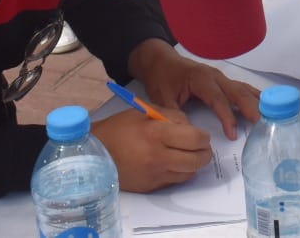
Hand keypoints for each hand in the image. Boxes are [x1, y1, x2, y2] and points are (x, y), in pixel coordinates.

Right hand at [92, 109, 213, 191]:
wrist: (95, 153)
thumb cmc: (120, 128)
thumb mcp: (145, 112)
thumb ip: (172, 117)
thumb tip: (192, 128)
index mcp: (156, 134)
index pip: (194, 139)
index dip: (203, 137)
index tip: (202, 136)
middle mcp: (157, 157)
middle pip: (196, 160)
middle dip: (204, 153)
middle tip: (202, 147)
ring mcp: (154, 175)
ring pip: (188, 174)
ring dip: (193, 164)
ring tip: (188, 154)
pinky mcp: (150, 187)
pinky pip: (174, 181)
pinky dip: (179, 173)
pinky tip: (173, 163)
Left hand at [129, 40, 258, 139]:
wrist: (159, 62)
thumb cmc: (161, 78)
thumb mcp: (162, 98)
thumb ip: (174, 116)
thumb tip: (189, 133)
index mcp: (200, 79)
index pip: (218, 99)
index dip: (227, 116)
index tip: (233, 134)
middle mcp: (214, 76)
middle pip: (236, 91)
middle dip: (249, 107)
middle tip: (261, 123)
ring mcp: (219, 76)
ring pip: (241, 88)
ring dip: (255, 101)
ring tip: (269, 114)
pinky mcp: (221, 80)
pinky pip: (240, 87)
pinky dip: (252, 95)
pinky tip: (263, 104)